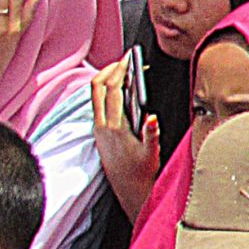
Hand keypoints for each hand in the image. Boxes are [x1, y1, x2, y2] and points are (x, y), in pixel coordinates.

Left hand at [89, 61, 159, 218]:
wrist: (128, 190)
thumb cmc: (141, 173)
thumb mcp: (152, 153)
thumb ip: (152, 134)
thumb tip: (153, 117)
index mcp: (114, 127)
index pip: (113, 89)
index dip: (121, 70)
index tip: (130, 58)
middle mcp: (101, 126)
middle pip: (97, 86)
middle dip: (110, 68)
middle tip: (126, 59)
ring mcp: (98, 128)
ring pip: (95, 94)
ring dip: (107, 78)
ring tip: (123, 70)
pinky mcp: (99, 131)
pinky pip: (98, 102)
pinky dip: (107, 89)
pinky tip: (121, 89)